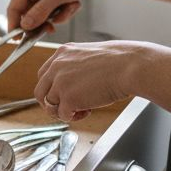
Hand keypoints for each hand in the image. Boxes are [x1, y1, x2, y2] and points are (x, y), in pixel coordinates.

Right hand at [6, 0, 103, 31]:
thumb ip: (40, 12)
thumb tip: (24, 26)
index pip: (14, 7)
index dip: (14, 24)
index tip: (17, 40)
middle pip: (29, 14)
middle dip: (43, 21)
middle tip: (50, 29)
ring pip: (44, 16)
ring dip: (58, 16)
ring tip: (69, 7)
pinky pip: (55, 14)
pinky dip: (65, 13)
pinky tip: (74, 3)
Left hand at [33, 41, 147, 121]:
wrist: (130, 66)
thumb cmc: (120, 61)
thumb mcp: (90, 55)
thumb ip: (76, 67)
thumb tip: (74, 84)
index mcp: (62, 53)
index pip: (44, 74)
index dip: (52, 87)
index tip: (62, 94)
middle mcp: (57, 66)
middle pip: (40, 91)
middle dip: (52, 103)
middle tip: (66, 108)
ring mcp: (61, 82)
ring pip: (50, 105)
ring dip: (64, 111)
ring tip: (82, 109)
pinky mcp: (68, 98)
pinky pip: (63, 115)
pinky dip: (74, 117)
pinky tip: (87, 111)